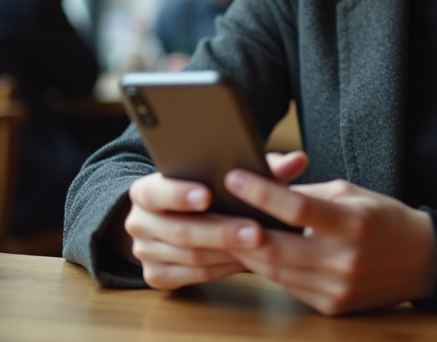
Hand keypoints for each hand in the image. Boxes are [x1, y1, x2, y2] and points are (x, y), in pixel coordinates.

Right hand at [123, 151, 307, 290]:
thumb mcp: (221, 172)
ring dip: (226, 253)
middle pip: (181, 230)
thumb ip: (258, 166)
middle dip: (221, 231)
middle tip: (255, 232)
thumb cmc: (204, 189)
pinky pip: (190, 276)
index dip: (180, 194)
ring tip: (260, 247)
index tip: (209, 195)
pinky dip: (219, 270)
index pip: (156, 191)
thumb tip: (297, 160)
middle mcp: (139, 221)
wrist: (170, 218)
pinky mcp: (155, 276)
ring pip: (189, 256)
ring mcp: (145, 252)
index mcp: (146, 190)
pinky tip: (244, 262)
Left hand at [225, 171, 436, 315]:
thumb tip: (265, 190)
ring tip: (226, 232)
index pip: (296, 208)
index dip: (260, 193)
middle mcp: (343, 261)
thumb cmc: (383, 219)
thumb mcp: (350, 194)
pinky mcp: (332, 307)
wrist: (422, 260)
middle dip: (238, 230)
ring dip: (247, 253)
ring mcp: (336, 288)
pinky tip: (257, 255)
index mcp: (351, 224)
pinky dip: (270, 270)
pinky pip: (289, 287)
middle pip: (275, 248)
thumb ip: (308, 195)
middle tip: (212, 212)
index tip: (234, 177)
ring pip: (275, 271)